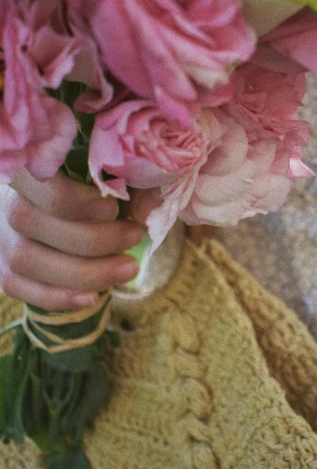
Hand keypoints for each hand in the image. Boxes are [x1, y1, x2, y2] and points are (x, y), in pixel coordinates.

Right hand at [0, 170, 143, 310]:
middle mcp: (8, 202)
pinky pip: (18, 288)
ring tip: (127, 269)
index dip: (78, 200)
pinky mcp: (4, 269)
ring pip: (25, 259)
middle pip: (32, 221)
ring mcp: (3, 238)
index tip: (115, 208)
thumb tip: (149, 206)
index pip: (42, 184)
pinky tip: (92, 297)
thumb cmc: (96, 188)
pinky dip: (57, 297)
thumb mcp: (117, 179)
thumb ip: (132, 186)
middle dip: (93, 238)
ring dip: (82, 271)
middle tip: (134, 236)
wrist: (68, 214)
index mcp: (32, 171)